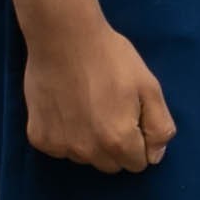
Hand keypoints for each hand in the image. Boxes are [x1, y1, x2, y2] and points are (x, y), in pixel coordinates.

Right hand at [21, 19, 174, 171]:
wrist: (62, 34)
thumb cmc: (109, 57)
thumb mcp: (149, 86)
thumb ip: (160, 127)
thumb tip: (154, 157)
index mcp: (119, 141)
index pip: (137, 163)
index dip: (138, 140)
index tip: (128, 115)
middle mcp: (88, 152)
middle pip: (110, 164)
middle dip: (114, 145)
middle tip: (107, 109)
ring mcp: (60, 146)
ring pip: (84, 157)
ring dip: (88, 141)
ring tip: (84, 105)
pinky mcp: (39, 137)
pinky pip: (58, 148)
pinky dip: (63, 134)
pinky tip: (64, 107)